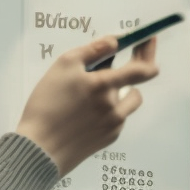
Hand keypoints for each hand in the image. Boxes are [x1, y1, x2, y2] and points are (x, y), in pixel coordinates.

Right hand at [15, 36, 159, 177]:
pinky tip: (88, 111)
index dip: (149, 53)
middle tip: (128, 58)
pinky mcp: (109, 138)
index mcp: (104, 85)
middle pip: (135, 83)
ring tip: (97, 91)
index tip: (149, 41)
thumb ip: (93, 50)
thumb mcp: (63, 66)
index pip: (142, 69)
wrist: (40, 148)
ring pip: (126, 101)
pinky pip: (118, 117)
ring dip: (120, 91)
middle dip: (136, 67)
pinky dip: (109, 109)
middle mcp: (115, 105)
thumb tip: (116, 41)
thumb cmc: (47, 104)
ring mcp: (114, 124)